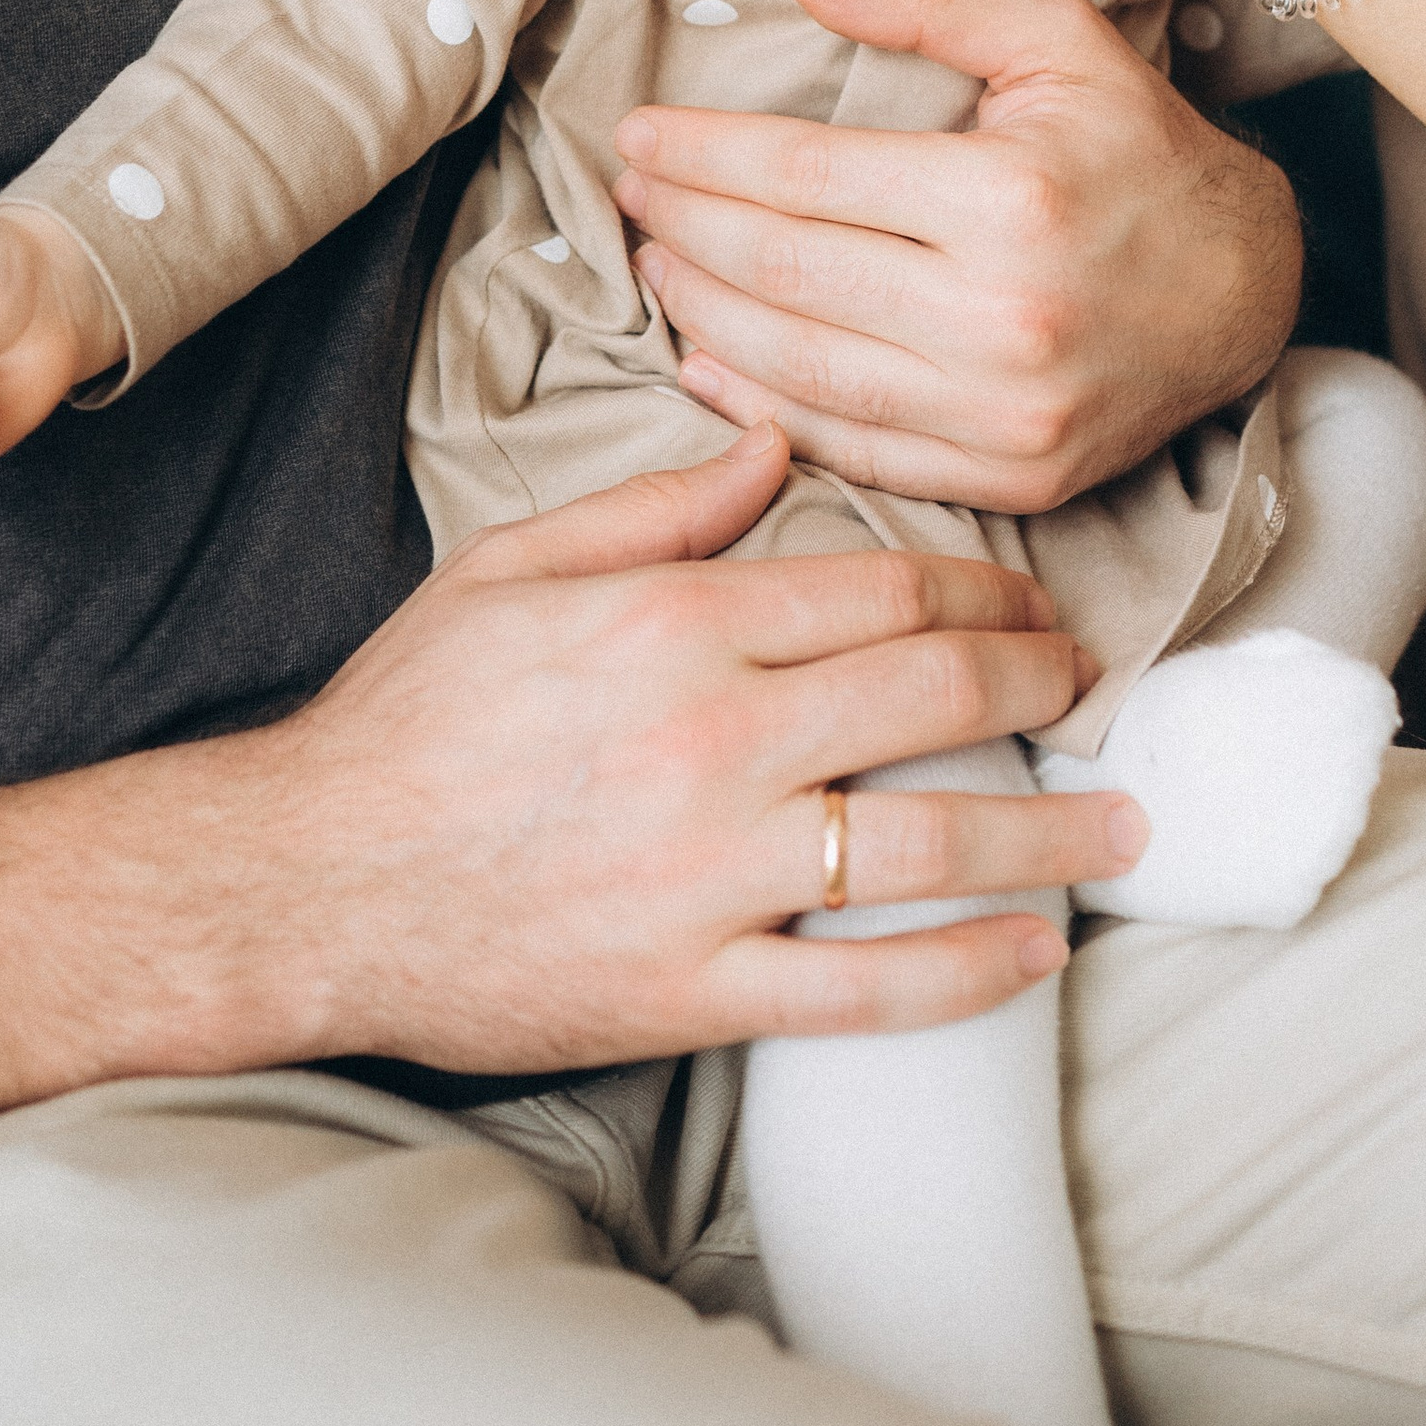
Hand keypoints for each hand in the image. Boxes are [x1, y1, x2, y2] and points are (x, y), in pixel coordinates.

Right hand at [255, 425, 1150, 1066]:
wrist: (304, 879)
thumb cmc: (406, 718)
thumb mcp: (515, 566)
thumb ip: (657, 505)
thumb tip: (772, 439)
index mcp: (676, 620)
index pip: (883, 589)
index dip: (987, 590)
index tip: (1035, 603)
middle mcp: (714, 735)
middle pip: (932, 691)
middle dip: (1038, 682)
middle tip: (1093, 687)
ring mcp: (710, 869)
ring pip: (926, 840)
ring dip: (1048, 833)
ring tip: (1121, 827)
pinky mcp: (692, 986)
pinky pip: (860, 984)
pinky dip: (963, 971)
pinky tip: (1034, 955)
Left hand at [613, 0, 1300, 510]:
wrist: (1249, 289)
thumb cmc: (1140, 149)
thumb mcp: (1054, 41)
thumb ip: (917, 2)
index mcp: (1007, 196)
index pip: (803, 176)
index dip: (701, 156)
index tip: (637, 135)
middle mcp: (1003, 314)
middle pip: (785, 273)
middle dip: (682, 230)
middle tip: (627, 197)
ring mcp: (1004, 411)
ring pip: (800, 369)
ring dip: (703, 316)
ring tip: (654, 266)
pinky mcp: (1010, 473)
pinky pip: (853, 448)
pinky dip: (763, 409)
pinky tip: (710, 362)